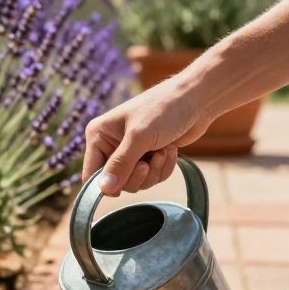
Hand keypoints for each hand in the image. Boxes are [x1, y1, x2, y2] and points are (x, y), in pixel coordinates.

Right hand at [82, 75, 209, 195]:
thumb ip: (121, 165)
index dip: (106, 184)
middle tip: (148, 164)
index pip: (91, 173)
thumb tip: (104, 189)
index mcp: (99, 134)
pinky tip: (170, 150)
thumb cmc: (164, 109)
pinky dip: (163, 168)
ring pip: (136, 182)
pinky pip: (152, 177)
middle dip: (137, 176)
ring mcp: (131, 151)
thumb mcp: (139, 137)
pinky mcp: (149, 156)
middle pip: (116, 182)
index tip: (123, 186)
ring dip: (154, 172)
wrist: (197, 99)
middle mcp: (111, 144)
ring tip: (163, 151)